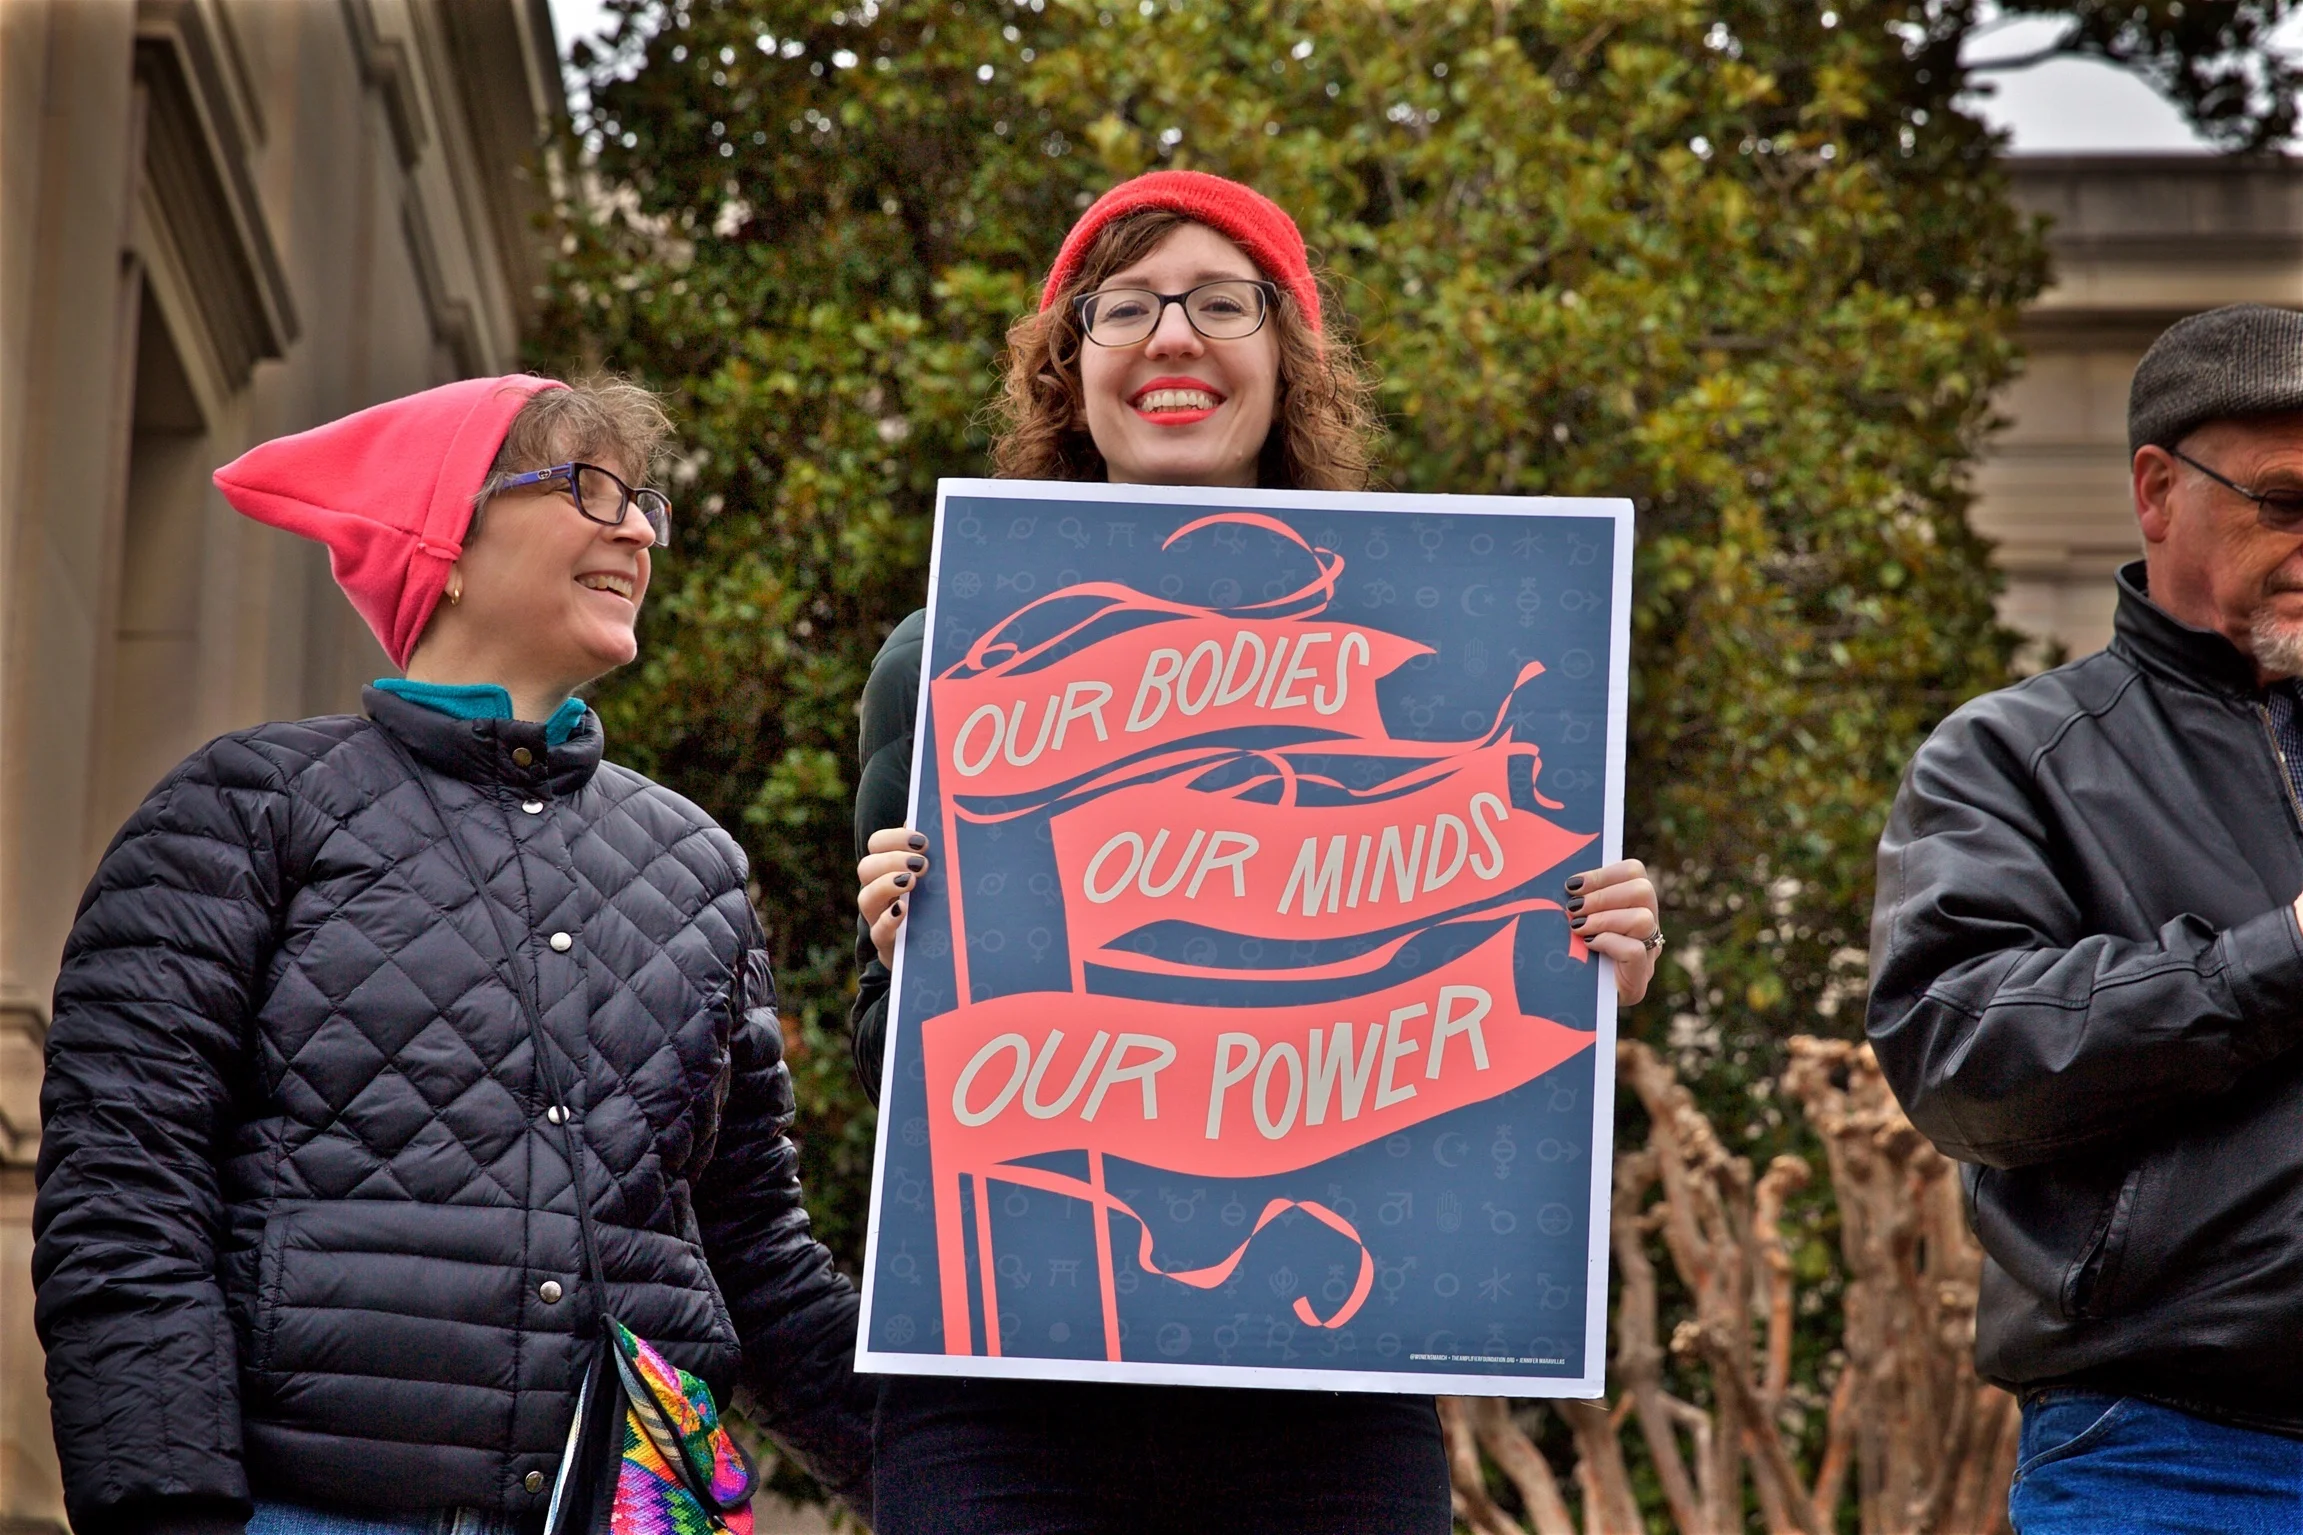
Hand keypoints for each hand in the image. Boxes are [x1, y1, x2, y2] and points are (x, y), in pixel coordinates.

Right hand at [858, 827, 929, 967]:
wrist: (939, 952)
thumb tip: (936, 822)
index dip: (894, 837)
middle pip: (866, 868)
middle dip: (892, 860)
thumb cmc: (937, 905)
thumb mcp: (937, 877)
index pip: (877, 844)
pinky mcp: (887, 944)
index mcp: (889, 869)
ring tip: (911, 881)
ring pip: (865, 898)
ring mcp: (879, 918)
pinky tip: (903, 910)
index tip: (922, 841)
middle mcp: (878, 891)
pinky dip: (888, 920)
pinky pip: (878, 932)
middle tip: (921, 863)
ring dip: (886, 885)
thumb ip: (933, 853)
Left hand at [1565, 858, 1660, 1004]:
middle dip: (1602, 895)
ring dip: (1604, 919)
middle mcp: (1647, 927)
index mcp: (1632, 906)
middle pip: (1643, 890)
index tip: (1572, 885)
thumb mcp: (1573, 922)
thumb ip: (1576, 901)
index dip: (1604, 874)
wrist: (1572, 1006)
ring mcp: (1648, 954)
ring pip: (1643, 919)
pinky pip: (1635, 951)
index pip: (1634, 871)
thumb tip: (1562, 882)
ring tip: (1578, 928)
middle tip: (1573, 909)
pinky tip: (1589, 945)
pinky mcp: (1639, 980)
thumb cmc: (1569, 957)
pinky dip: (1609, 942)